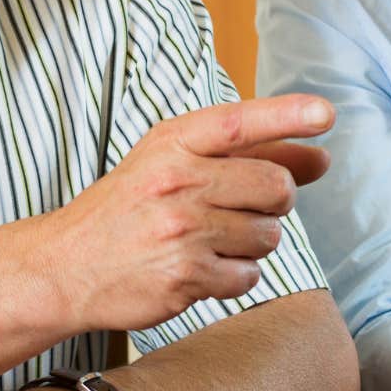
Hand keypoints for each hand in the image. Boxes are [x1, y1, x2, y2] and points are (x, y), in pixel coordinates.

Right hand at [42, 94, 334, 332]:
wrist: (65, 266)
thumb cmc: (128, 209)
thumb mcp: (172, 164)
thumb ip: (246, 156)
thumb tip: (320, 159)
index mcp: (172, 143)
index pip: (239, 122)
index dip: (287, 116)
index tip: (325, 114)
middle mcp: (176, 181)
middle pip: (274, 188)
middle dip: (274, 202)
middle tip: (242, 207)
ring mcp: (181, 231)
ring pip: (267, 236)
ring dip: (250, 243)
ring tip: (207, 240)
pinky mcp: (184, 277)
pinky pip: (248, 276)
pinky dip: (233, 276)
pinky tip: (198, 268)